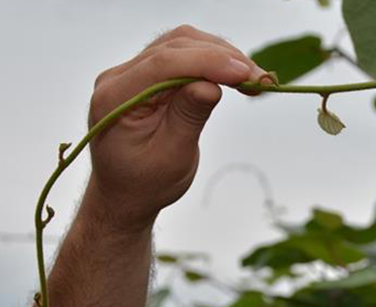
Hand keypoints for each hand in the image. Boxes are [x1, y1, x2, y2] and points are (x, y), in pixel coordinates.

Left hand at [82, 25, 268, 232]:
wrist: (125, 192)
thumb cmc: (147, 183)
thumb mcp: (172, 157)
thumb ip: (188, 117)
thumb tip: (211, 85)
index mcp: (115, 99)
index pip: (162, 64)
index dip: (206, 62)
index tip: (244, 73)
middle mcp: (118, 78)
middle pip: (174, 46)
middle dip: (221, 57)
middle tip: (260, 79)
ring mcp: (131, 72)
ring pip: (181, 44)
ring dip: (220, 55)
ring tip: (253, 78)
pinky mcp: (148, 74)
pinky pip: (182, 55)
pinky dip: (212, 61)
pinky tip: (235, 75)